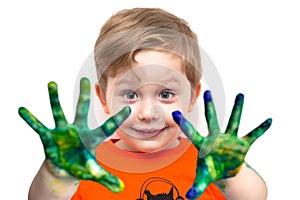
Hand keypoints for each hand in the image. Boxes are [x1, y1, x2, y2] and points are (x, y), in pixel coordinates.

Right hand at [18, 77, 130, 192]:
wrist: (65, 167)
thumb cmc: (82, 166)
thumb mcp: (93, 172)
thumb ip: (105, 178)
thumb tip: (120, 188)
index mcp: (91, 138)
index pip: (107, 128)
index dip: (117, 119)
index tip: (128, 108)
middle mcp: (77, 130)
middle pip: (81, 110)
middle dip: (84, 96)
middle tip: (85, 80)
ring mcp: (62, 131)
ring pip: (58, 112)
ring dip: (54, 98)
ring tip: (51, 83)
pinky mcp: (48, 136)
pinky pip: (38, 126)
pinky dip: (30, 119)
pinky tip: (22, 110)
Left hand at [172, 90, 271, 198]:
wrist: (224, 172)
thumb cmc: (210, 171)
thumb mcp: (203, 179)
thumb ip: (196, 187)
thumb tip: (187, 197)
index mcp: (204, 145)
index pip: (192, 133)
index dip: (183, 124)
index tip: (175, 113)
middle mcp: (216, 138)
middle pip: (212, 120)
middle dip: (210, 107)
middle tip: (207, 92)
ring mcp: (229, 139)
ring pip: (233, 121)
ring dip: (237, 109)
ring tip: (241, 95)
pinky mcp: (242, 144)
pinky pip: (252, 135)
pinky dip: (260, 129)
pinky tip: (269, 121)